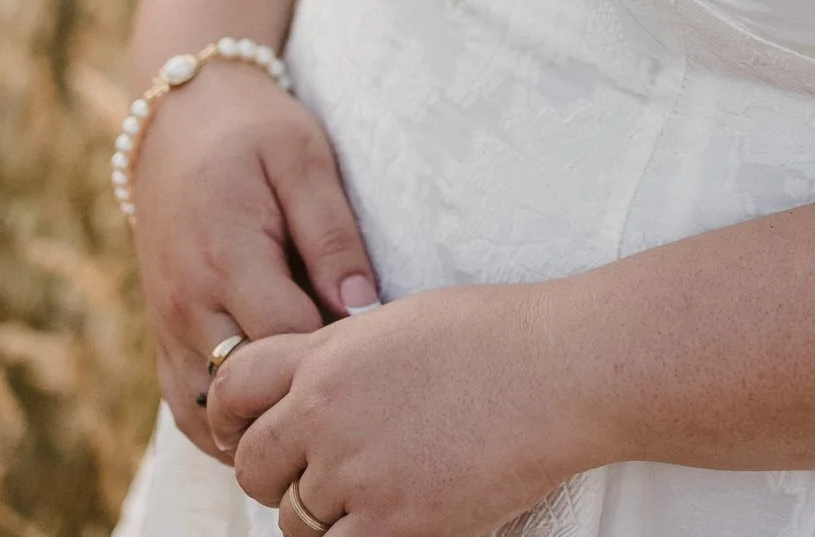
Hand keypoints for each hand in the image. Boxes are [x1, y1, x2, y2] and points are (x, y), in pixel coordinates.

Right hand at [131, 63, 379, 457]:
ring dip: (265, 419)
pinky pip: (189, 412)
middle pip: (252, 389)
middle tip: (358, 378)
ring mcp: (168, 330)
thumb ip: (332, 235)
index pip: (291, 338)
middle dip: (305, 391)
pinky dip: (228, 425)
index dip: (341, 348)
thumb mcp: (304, 159)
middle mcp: (188, 306)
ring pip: (214, 418)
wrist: (180, 122)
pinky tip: (277, 409)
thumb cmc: (254, 132)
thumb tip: (364, 308)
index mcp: (226, 258)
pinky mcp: (162, 340)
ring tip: (319, 400)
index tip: (381, 339)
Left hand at [208, 288, 596, 536]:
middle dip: (275, 474)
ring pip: (292, 520)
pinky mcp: (391, 524)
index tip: (241, 428)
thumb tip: (311, 387)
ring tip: (370, 493)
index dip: (228, 413)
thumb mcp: (401, 324)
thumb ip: (343, 357)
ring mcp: (355, 472)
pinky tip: (390, 517)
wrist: (558, 371)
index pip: (233, 386)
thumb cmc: (496, 337)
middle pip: (253, 464)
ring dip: (319, 515)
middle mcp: (326, 412)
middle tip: (313, 473)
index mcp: (328, 355)